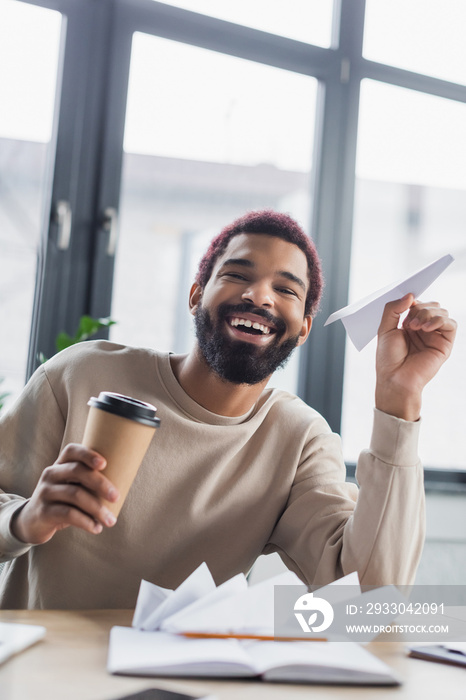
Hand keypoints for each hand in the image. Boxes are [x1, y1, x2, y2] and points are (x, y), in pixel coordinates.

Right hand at [11, 444, 119, 544]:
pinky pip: (68, 514)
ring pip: (75, 495)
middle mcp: (50, 474)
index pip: (72, 450)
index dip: (88, 454)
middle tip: (117, 497)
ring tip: (111, 520)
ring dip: (97, 508)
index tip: (105, 464)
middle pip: (77, 471)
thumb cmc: (62, 500)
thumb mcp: (71, 486)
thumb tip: (123, 483)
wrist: (32, 521)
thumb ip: (88, 481)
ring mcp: (45, 492)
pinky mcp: (43, 511)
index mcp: (60, 464)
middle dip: (101, 483)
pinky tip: (96, 528)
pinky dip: (86, 522)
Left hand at [375, 294, 456, 420]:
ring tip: (415, 327)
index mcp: (409, 324)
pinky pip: (451, 324)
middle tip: (408, 323)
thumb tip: (410, 295)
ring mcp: (435, 335)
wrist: (395, 379)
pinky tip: (427, 328)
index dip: (413, 301)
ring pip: (442, 311)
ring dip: (428, 314)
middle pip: (432, 305)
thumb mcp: (384, 329)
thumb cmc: (389, 358)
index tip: (406, 304)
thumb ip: (393, 309)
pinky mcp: (445, 344)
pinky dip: (440, 320)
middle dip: (420, 308)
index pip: (418, 303)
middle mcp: (424, 328)